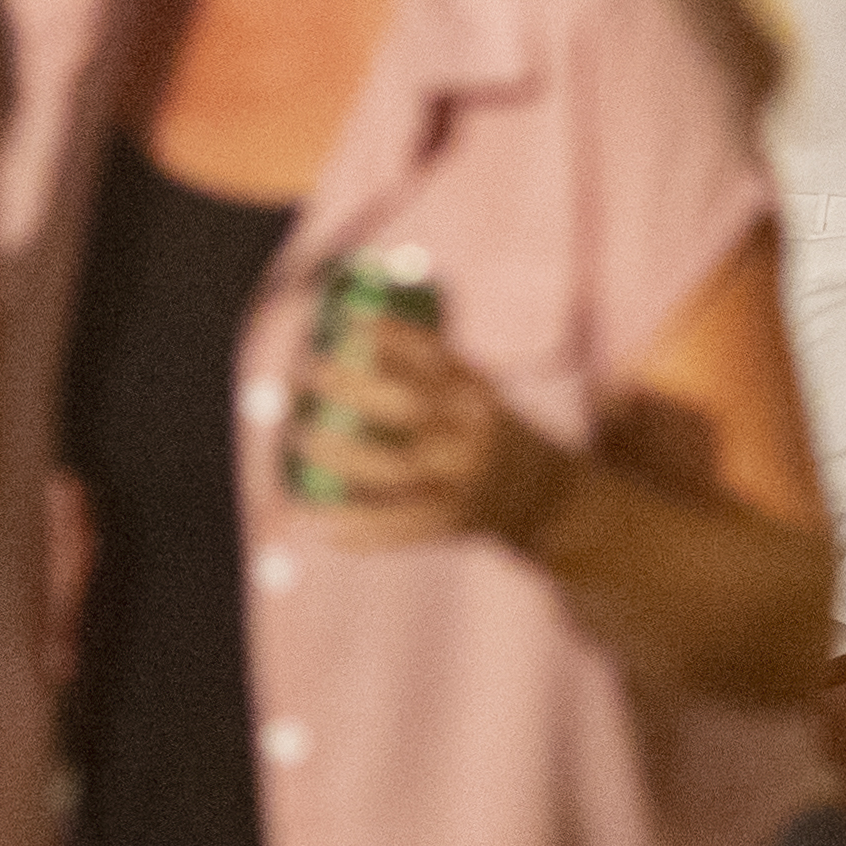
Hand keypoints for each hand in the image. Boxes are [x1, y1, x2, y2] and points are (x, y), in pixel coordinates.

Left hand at [290, 297, 559, 552]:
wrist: (542, 494)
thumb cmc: (485, 431)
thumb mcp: (473, 393)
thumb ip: (428, 371)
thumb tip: (355, 336)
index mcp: (477, 394)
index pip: (436, 356)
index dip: (393, 336)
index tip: (349, 319)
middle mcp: (470, 432)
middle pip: (409, 407)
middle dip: (356, 390)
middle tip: (311, 374)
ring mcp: (461, 478)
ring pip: (396, 467)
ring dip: (343, 456)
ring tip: (303, 440)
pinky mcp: (449, 519)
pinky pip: (398, 524)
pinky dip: (357, 525)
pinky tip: (317, 521)